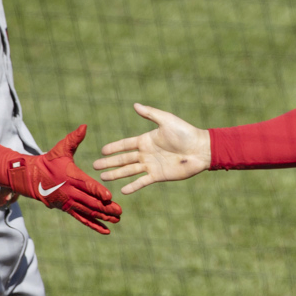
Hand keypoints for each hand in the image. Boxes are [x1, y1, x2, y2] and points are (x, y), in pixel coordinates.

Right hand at [6, 125, 121, 233]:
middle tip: (120, 212)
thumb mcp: (61, 148)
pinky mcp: (67, 208)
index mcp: (71, 177)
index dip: (98, 191)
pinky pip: (82, 219)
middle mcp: (70, 192)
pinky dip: (94, 225)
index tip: (110, 197)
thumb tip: (84, 126)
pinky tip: (106, 231)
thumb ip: (74, 139)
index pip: (87, 185)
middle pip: (90, 202)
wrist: (32, 177)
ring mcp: (68, 202)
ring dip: (102, 217)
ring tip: (117, 221)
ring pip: (87, 212)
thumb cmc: (50, 160)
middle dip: (105, 208)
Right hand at [92, 103, 210, 193]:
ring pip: (129, 171)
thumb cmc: (185, 132)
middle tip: (95, 166)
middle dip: (109, 163)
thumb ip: (150, 113)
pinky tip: (122, 191)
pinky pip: (142, 182)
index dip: (113, 147)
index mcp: (146, 140)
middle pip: (123, 159)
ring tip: (103, 177)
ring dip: (116, 174)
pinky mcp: (159, 176)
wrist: (201, 149)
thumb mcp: (166, 120)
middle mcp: (146, 153)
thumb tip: (134, 104)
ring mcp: (152, 165)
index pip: (125, 144)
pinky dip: (133, 186)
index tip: (101, 151)